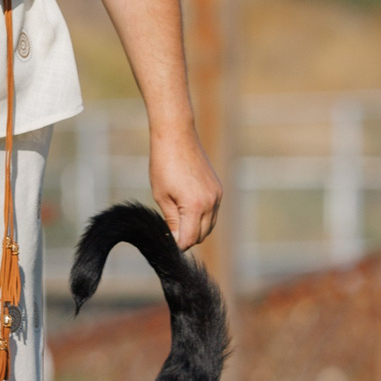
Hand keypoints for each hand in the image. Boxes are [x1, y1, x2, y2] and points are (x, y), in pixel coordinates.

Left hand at [148, 127, 222, 248]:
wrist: (177, 136)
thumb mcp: (162, 196)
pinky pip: (213, 212)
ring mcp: (217, 195)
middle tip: (170, 233)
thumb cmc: (163, 164)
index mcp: (195, 206)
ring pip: (210, 225)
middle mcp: (211, 203)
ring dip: (196, 228)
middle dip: (187, 238)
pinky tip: (187, 210)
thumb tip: (175, 240)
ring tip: (177, 222)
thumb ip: (171, 221)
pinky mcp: (218, 189)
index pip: (190, 239)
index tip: (166, 243)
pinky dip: (202, 217)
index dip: (177, 245)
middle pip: (202, 235)